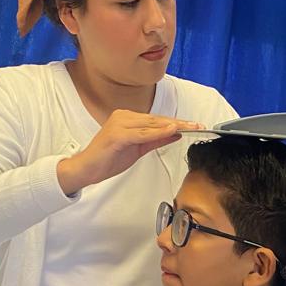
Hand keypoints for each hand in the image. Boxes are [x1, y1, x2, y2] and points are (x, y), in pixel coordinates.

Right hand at [57, 110, 204, 193]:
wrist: (87, 169)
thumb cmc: (108, 159)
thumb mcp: (137, 149)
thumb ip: (155, 140)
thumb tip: (174, 133)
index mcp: (128, 118)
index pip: (157, 119)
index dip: (176, 122)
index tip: (194, 125)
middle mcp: (124, 116)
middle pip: (157, 119)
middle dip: (179, 123)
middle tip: (198, 125)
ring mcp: (120, 123)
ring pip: (152, 124)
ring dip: (173, 126)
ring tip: (191, 127)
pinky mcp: (117, 134)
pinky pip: (142, 133)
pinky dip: (157, 132)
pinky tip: (171, 130)